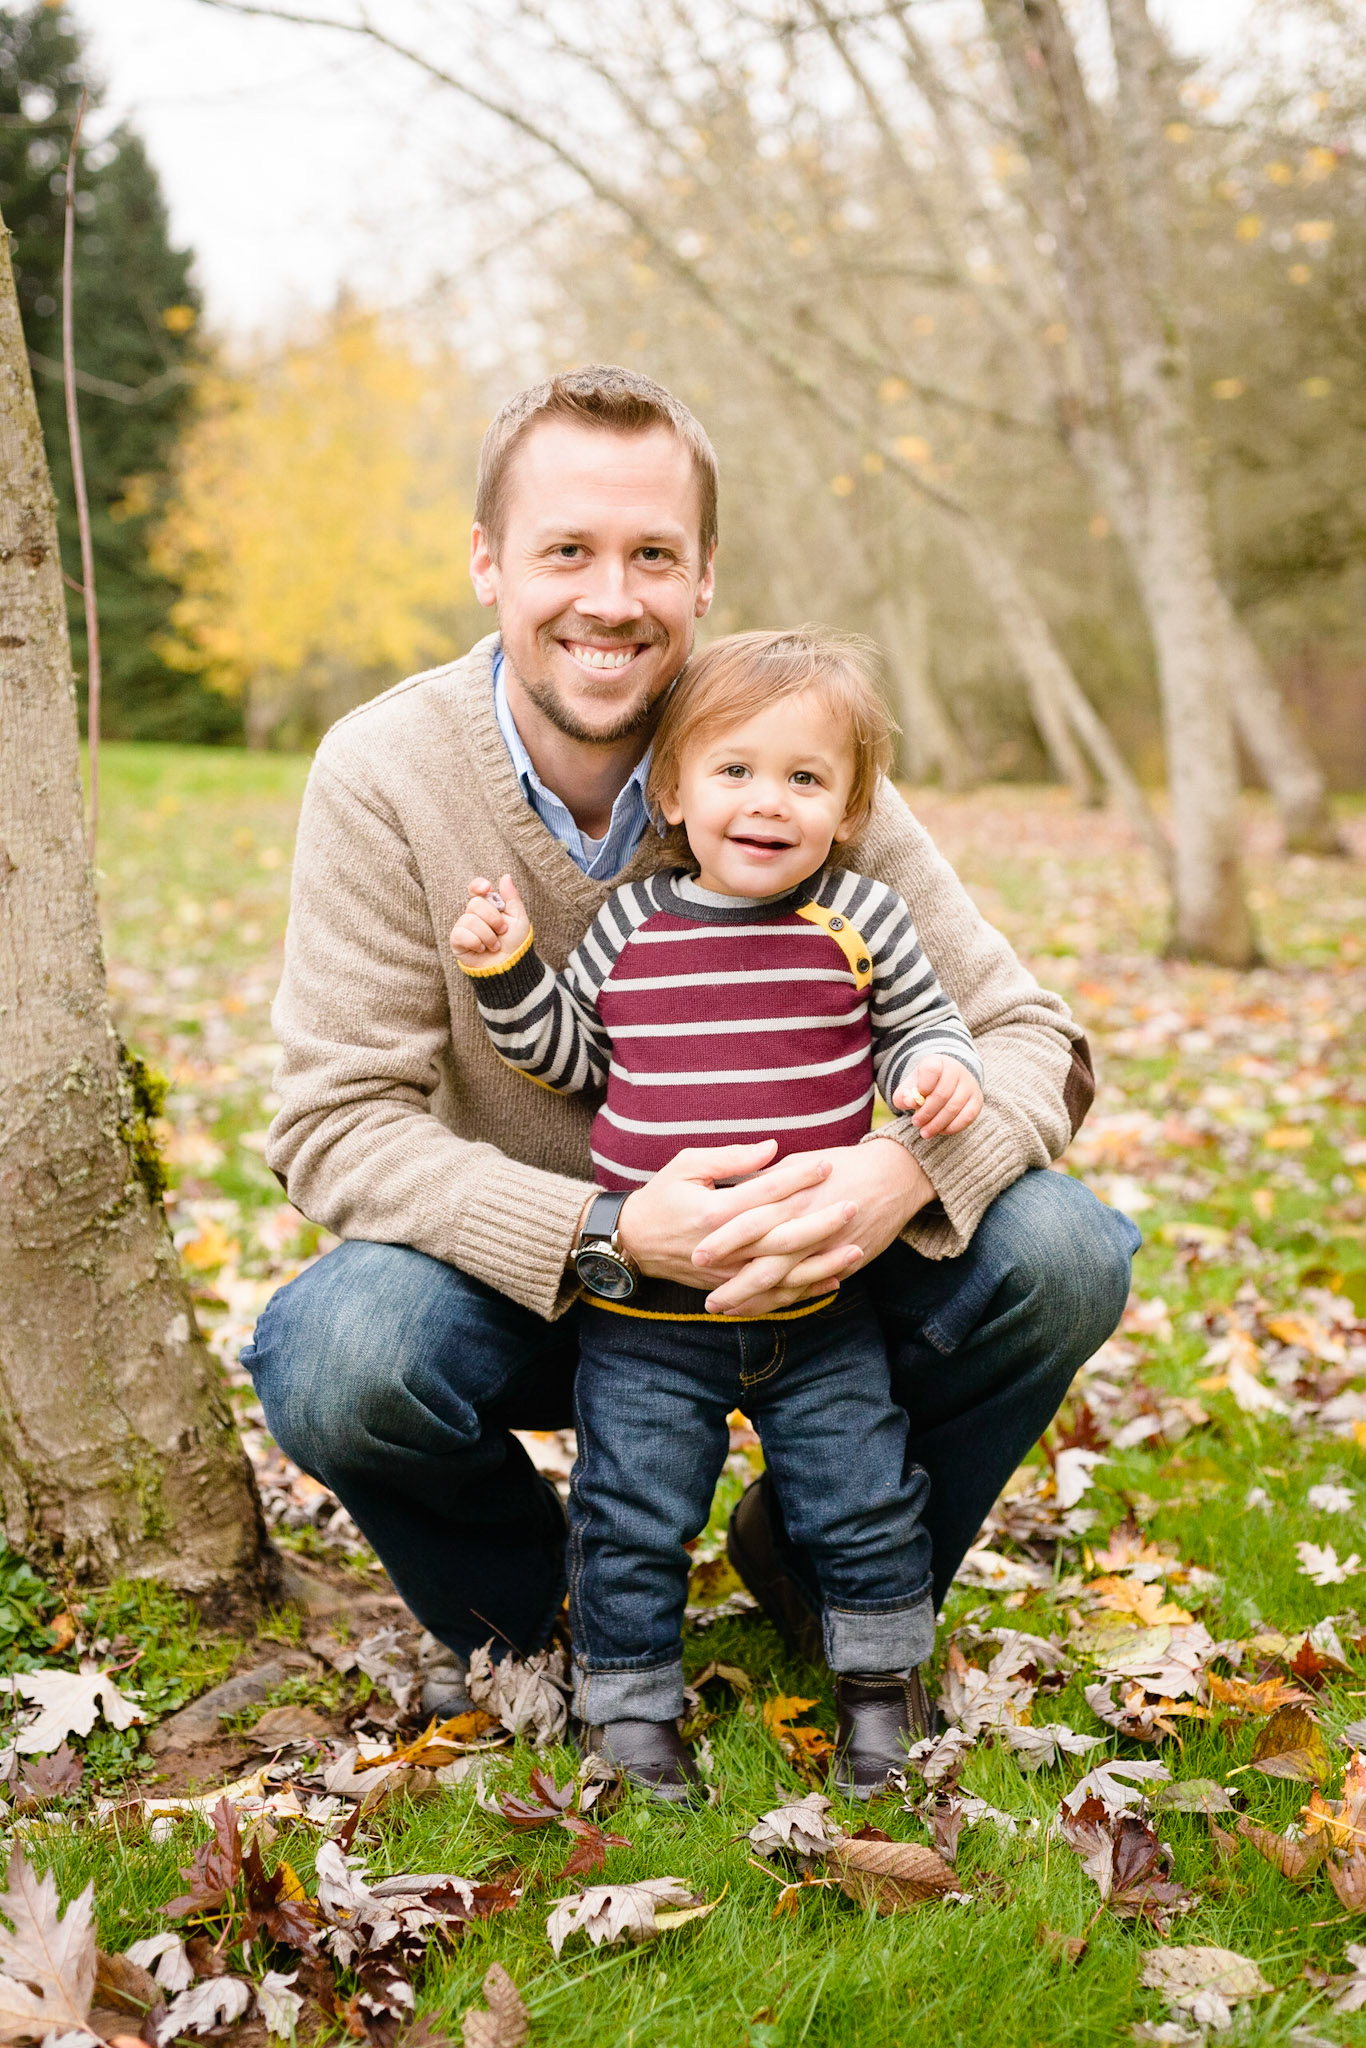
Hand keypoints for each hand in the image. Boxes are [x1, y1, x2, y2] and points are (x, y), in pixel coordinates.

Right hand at [449, 874, 530, 968]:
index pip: (476, 889)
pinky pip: (460, 934)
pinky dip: (476, 942)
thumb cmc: (516, 943)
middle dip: (493, 919)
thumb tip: (505, 876)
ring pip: (469, 920)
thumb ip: (512, 897)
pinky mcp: (457, 942)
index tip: (487, 888)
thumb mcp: (519, 918)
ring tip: (495, 945)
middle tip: (502, 931)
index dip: (478, 886)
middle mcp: (474, 915)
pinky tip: (482, 949)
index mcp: (488, 906)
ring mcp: (464, 928)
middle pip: (475, 904)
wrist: (510, 966)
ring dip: (487, 935)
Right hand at [617, 1141, 862, 1310]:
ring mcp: (727, 1272)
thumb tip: (772, 1148)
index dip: (798, 1178)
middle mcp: (723, 1246)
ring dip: (822, 1263)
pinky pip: (772, 1295)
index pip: (766, 1193)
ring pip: (783, 1272)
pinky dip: (804, 1290)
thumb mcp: (687, 1165)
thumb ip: (731, 1158)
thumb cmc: (661, 1197)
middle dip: (821, 1222)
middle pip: (782, 1236)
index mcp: (714, 1212)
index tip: (828, 1164)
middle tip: (853, 1205)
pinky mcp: (729, 1288)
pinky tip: (833, 1280)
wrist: (633, 1243)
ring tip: (857, 1248)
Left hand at [690, 1139, 934, 1314]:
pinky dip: (784, 1301)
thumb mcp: (800, 1162)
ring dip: (753, 1300)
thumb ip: (766, 1179)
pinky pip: (808, 1288)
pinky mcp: (843, 1263)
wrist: (895, 1176)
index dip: (723, 1241)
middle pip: (764, 1262)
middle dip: (734, 1284)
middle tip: (707, 1300)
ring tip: (724, 1311)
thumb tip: (734, 1190)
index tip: (697, 1255)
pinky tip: (761, 1308)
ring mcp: (827, 1249)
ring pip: (784, 1284)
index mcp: (793, 1198)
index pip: (749, 1223)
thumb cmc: (843, 1165)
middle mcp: (807, 1227)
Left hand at [892, 1055, 982, 1136]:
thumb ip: (903, 1095)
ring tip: (925, 1132)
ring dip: (937, 1123)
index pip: (931, 1070)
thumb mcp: (910, 1087)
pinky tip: (941, 1131)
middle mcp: (956, 1070)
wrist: (947, 1082)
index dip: (922, 1087)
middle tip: (916, 1123)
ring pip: (953, 1107)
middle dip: (926, 1113)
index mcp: (937, 1062)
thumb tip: (909, 1101)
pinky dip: (952, 1127)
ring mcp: (969, 1084)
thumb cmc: (924, 1085)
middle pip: (941, 1094)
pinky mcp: (976, 1099)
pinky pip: (966, 1117)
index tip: (913, 1102)